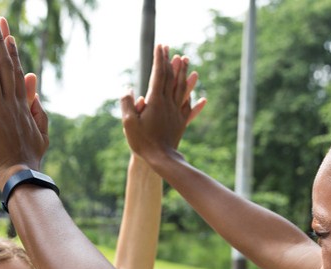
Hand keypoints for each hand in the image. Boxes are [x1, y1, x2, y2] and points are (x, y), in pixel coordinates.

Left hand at [0, 15, 47, 188]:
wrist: (21, 175)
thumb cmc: (29, 157)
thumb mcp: (41, 132)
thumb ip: (38, 110)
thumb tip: (36, 90)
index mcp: (23, 104)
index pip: (16, 70)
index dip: (10, 49)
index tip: (7, 31)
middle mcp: (11, 101)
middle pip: (2, 63)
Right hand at [120, 44, 205, 160]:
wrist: (161, 159)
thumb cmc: (142, 142)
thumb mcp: (128, 123)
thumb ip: (128, 103)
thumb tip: (128, 89)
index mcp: (155, 102)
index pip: (158, 74)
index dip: (160, 59)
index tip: (160, 46)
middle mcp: (168, 104)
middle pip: (172, 78)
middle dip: (171, 62)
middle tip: (171, 49)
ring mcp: (177, 113)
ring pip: (182, 90)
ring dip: (184, 74)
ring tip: (187, 62)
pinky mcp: (181, 123)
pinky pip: (190, 110)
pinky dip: (196, 102)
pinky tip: (202, 98)